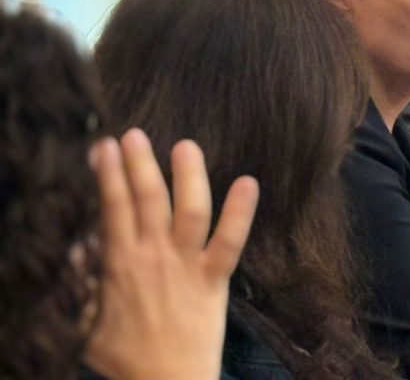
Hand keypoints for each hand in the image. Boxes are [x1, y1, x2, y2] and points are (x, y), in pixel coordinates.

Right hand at [84, 129, 258, 379]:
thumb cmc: (125, 356)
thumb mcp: (87, 319)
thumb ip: (84, 280)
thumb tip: (78, 246)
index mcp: (119, 264)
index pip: (111, 208)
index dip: (108, 175)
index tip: (103, 146)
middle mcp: (153, 257)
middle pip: (146, 200)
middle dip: (139, 164)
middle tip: (135, 135)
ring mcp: (186, 266)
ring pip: (188, 211)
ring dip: (187, 175)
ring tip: (185, 145)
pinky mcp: (214, 279)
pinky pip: (230, 242)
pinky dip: (240, 212)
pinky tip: (248, 182)